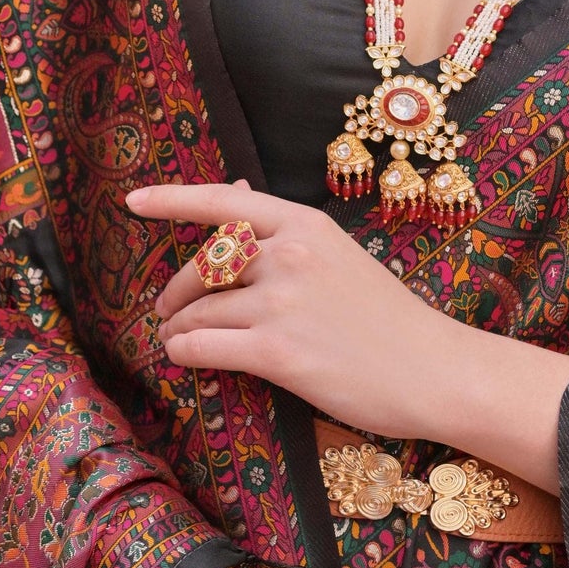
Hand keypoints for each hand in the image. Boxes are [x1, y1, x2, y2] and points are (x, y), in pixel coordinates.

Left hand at [125, 179, 568, 488]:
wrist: (435, 371)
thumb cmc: (390, 320)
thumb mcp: (340, 257)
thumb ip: (287, 236)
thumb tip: (237, 195)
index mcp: (305, 225)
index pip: (223, 202)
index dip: (171, 200)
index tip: (133, 201)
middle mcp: (290, 255)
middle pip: (204, 264)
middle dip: (176, 291)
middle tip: (168, 312)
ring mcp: (282, 303)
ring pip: (198, 310)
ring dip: (178, 328)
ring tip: (177, 340)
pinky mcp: (277, 353)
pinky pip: (202, 346)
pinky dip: (184, 352)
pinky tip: (186, 357)